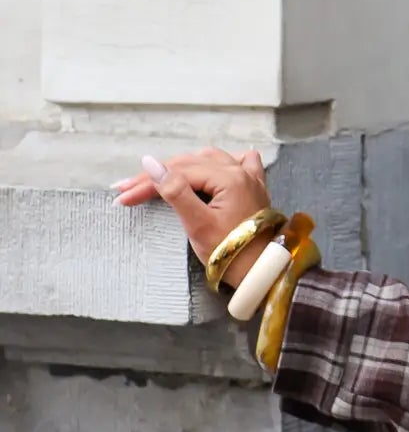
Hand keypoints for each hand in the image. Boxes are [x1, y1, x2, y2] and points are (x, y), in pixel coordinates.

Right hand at [111, 148, 275, 289]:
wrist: (262, 272)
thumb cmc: (230, 253)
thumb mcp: (197, 224)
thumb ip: (175, 191)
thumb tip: (150, 162)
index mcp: (229, 178)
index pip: (179, 172)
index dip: (147, 183)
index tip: (122, 195)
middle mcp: (241, 170)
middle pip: (191, 163)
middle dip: (158, 175)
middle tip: (127, 188)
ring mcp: (250, 177)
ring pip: (209, 159)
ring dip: (182, 166)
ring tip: (157, 177)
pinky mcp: (254, 188)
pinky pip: (237, 163)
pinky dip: (218, 163)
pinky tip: (210, 165)